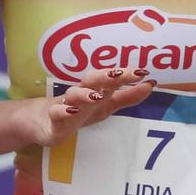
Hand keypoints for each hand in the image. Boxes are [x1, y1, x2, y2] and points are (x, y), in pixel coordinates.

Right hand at [29, 68, 156, 148]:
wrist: (44, 122)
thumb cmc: (80, 110)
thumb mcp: (106, 105)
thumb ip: (128, 96)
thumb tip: (151, 84)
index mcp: (94, 89)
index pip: (110, 78)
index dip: (125, 74)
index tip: (143, 72)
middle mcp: (81, 94)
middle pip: (91, 80)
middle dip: (105, 76)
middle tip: (119, 74)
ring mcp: (65, 106)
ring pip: (73, 95)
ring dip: (84, 94)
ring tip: (96, 95)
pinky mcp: (53, 121)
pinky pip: (56, 114)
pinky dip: (63, 111)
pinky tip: (71, 111)